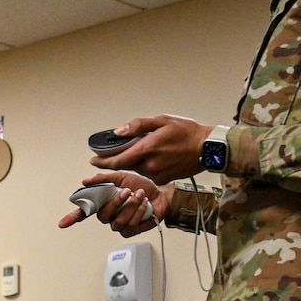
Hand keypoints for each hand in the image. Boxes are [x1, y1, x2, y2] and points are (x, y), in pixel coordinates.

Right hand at [59, 171, 173, 236]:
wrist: (161, 195)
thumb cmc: (142, 186)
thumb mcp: (122, 177)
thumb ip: (103, 178)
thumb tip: (85, 181)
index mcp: (103, 203)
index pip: (83, 212)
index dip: (72, 217)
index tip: (62, 224)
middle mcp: (109, 215)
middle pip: (103, 215)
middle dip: (116, 203)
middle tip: (127, 191)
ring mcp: (119, 224)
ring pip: (119, 220)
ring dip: (131, 206)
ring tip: (140, 195)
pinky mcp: (130, 231)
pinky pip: (130, 225)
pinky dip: (139, 212)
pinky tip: (145, 205)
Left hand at [92, 114, 210, 183]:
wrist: (207, 148)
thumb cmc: (186, 132)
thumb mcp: (161, 121)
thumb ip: (137, 126)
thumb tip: (118, 132)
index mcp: (146, 149)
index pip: (117, 160)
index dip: (103, 162)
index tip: (93, 160)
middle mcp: (149, 165)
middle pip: (125, 165)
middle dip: (116, 160)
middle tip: (109, 154)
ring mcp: (155, 175)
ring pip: (136, 169)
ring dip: (133, 161)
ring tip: (143, 149)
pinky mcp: (162, 179)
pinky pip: (147, 173)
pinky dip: (145, 166)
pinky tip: (155, 156)